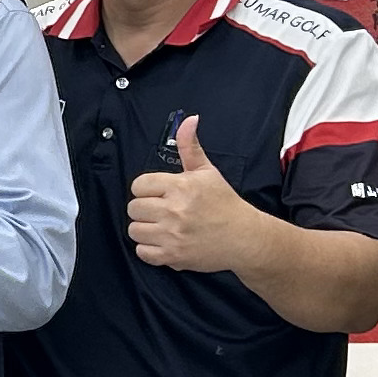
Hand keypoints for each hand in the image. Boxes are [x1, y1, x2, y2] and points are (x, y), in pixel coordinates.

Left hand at [126, 115, 257, 273]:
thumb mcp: (207, 171)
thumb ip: (190, 146)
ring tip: (161, 227)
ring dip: (145, 229)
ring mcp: (172, 235)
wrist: (244, 237)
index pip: (139, 185)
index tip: (159, 194)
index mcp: (181, 186)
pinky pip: (142, 252)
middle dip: (145, 209)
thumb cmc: (224, 203)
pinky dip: (149, 249)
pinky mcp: (173, 256)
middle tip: (161, 211)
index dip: (147, 189)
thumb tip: (188, 120)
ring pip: (134, 230)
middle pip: (133, 208)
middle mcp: (174, 210)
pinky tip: (164, 242)